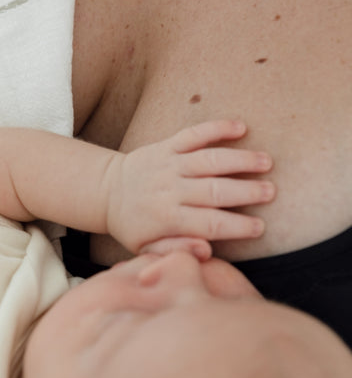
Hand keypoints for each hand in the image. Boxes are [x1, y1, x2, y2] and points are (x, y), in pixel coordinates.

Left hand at [106, 120, 274, 253]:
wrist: (107, 192)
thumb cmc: (133, 225)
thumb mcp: (146, 248)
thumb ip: (175, 250)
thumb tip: (206, 250)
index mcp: (166, 219)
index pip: (209, 225)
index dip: (237, 227)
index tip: (260, 227)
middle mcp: (169, 190)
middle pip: (214, 191)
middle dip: (246, 192)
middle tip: (270, 192)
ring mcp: (168, 165)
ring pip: (209, 160)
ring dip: (239, 159)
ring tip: (266, 161)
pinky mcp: (166, 145)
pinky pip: (193, 134)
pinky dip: (216, 128)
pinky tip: (240, 127)